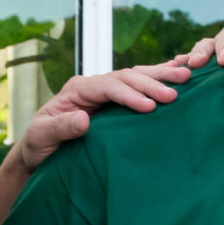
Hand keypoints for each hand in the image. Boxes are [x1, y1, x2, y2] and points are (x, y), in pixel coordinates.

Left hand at [16, 66, 183, 169]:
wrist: (39, 153)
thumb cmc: (38, 146)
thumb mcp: (41, 138)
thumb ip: (60, 128)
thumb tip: (84, 118)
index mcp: (75, 91)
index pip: (106, 86)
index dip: (128, 94)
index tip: (149, 105)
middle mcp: (91, 87)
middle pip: (125, 77)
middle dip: (150, 83)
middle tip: (175, 93)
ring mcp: (104, 92)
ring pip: (135, 77)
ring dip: (159, 77)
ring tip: (186, 77)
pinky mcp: (114, 103)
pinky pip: (138, 86)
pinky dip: (157, 79)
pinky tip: (176, 71)